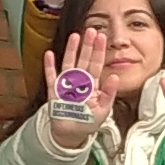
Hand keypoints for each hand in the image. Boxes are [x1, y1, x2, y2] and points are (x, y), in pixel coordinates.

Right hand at [39, 26, 110, 152]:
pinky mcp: (54, 93)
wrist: (72, 134)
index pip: (96, 64)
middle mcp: (79, 81)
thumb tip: (115, 76)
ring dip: (71, 51)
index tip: (102, 37)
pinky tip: (49, 54)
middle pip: (83, 60)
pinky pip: (51, 78)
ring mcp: (66, 85)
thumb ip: (109, 93)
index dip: (99, 51)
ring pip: (69, 64)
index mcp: (92, 85)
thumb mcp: (103, 110)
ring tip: (74, 36)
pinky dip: (49, 67)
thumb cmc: (88, 121)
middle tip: (91, 30)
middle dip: (87, 46)